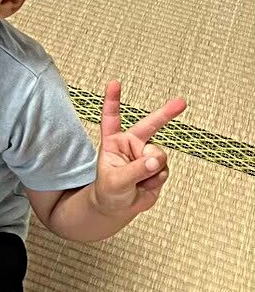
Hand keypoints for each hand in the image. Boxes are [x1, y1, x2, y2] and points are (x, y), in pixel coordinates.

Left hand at [92, 80, 184, 218]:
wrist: (118, 208)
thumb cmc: (109, 191)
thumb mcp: (116, 181)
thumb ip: (135, 170)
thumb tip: (155, 161)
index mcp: (114, 141)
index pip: (112, 117)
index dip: (112, 100)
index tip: (114, 83)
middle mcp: (132, 144)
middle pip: (150, 126)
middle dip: (166, 113)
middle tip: (182, 102)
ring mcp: (146, 155)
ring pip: (159, 156)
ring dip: (152, 171)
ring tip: (138, 181)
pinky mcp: (158, 167)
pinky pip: (164, 171)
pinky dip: (156, 180)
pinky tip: (146, 185)